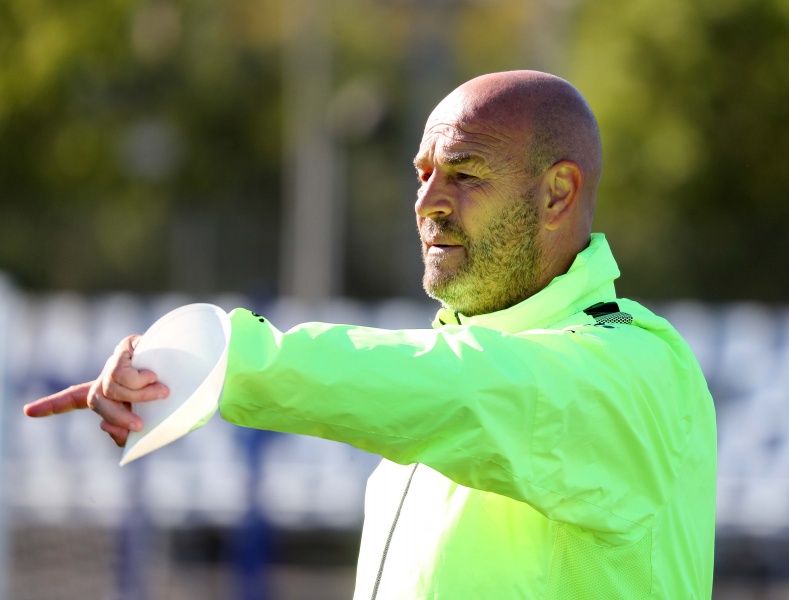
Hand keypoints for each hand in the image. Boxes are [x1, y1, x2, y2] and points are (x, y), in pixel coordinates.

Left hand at [23, 335, 169, 446]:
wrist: (198, 368)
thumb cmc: (179, 397)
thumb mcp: (153, 422)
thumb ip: (128, 431)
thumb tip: (106, 426)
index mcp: (111, 393)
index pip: (76, 397)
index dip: (52, 405)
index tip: (28, 412)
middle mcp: (108, 376)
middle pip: (94, 401)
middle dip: (116, 417)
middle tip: (139, 427)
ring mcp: (115, 361)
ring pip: (109, 389)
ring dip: (139, 398)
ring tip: (162, 394)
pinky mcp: (125, 347)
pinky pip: (121, 375)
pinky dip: (140, 383)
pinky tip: (155, 377)